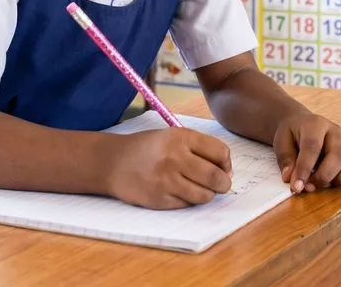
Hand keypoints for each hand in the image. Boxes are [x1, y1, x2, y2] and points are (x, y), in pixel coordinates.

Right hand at [107, 128, 232, 209]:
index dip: (226, 162)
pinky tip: (182, 191)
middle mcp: (174, 157)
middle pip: (215, 176)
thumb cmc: (148, 148)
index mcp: (180, 137)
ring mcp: (167, 180)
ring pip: (204, 195)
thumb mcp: (172, 136)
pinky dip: (190, 200)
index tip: (224, 167)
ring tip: (202, 188)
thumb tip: (226, 170)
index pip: (219, 152)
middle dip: (224, 183)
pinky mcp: (160, 199)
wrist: (114, 162)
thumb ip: (199, 148)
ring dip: (209, 194)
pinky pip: (187, 204)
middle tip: (222, 183)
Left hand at [273, 112, 340, 193]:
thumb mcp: (281, 140)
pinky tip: (339, 181)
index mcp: (315, 124)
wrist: (302, 123)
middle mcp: (335, 131)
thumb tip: (291, 179)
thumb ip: (286, 159)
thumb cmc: (292, 133)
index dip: (305, 169)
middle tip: (310, 188)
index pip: (313, 146)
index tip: (297, 187)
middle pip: (339, 154)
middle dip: (324, 176)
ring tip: (323, 184)